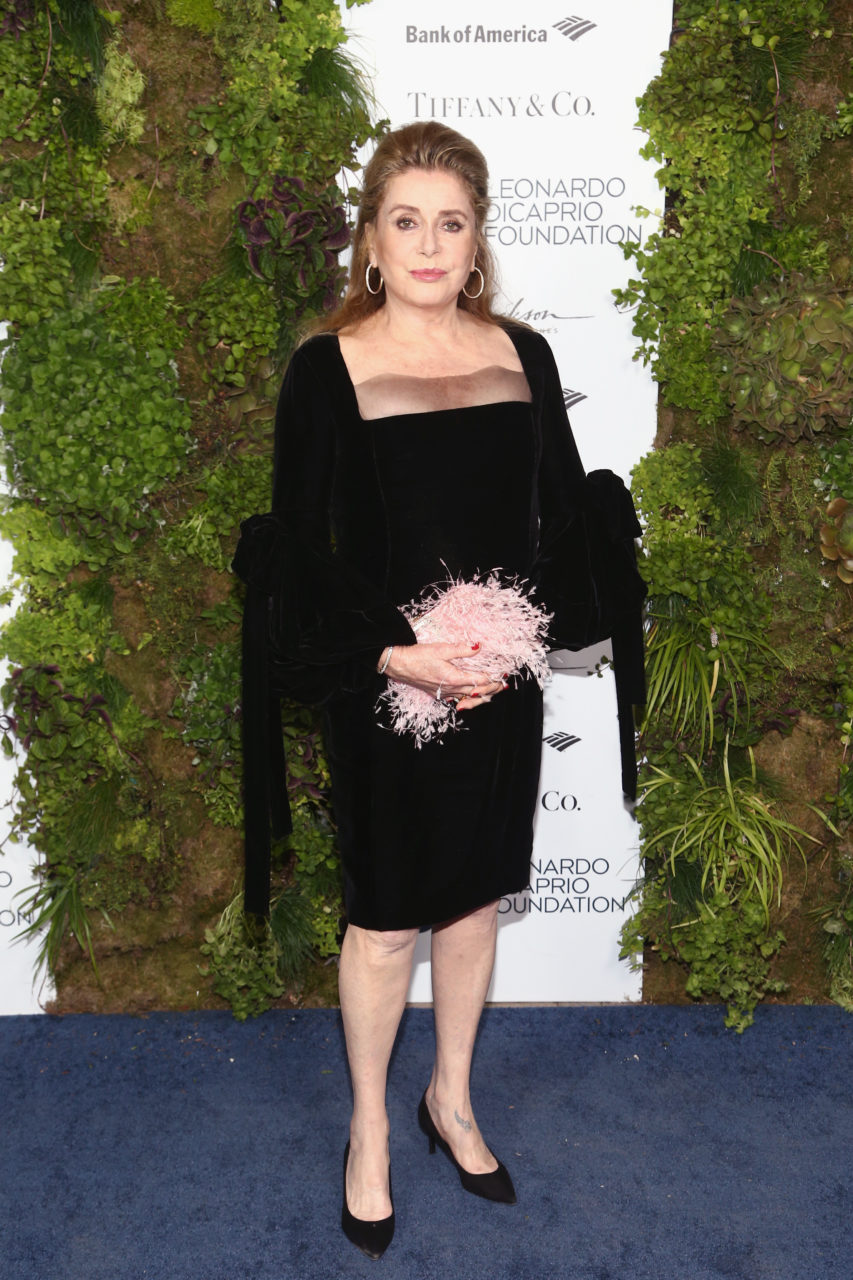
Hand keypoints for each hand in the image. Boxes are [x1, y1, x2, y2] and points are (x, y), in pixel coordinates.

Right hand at [380, 642, 505, 710]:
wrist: (399, 665)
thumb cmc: (418, 656)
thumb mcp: (441, 649)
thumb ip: (462, 649)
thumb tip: (479, 646)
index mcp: (454, 678)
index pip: (481, 681)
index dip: (494, 677)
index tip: (503, 673)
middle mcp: (451, 689)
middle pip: (478, 692)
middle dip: (492, 689)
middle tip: (503, 684)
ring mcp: (445, 693)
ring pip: (469, 699)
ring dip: (482, 696)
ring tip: (493, 693)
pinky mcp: (438, 693)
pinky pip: (458, 699)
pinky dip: (468, 699)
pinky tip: (471, 696)